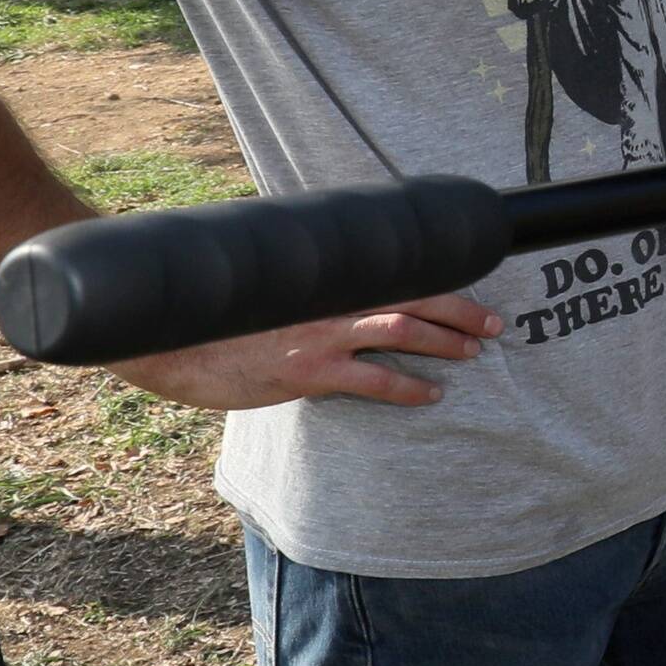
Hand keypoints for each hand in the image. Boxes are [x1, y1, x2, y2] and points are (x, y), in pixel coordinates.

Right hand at [113, 294, 499, 412]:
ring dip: (446, 341)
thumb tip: (331, 292)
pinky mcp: (309, 370)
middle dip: (461, 309)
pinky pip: (373, 378)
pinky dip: (409, 387)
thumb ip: (304, 290)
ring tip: (475, 353)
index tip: (470, 281)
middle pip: (413, 295)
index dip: (436, 277)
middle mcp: (329, 300)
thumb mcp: (266, 295)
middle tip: (495, 323)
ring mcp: (321, 334)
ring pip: (403, 329)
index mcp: (323, 279)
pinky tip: (430, 394)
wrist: (170, 341)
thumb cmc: (217, 320)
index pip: (392, 270)